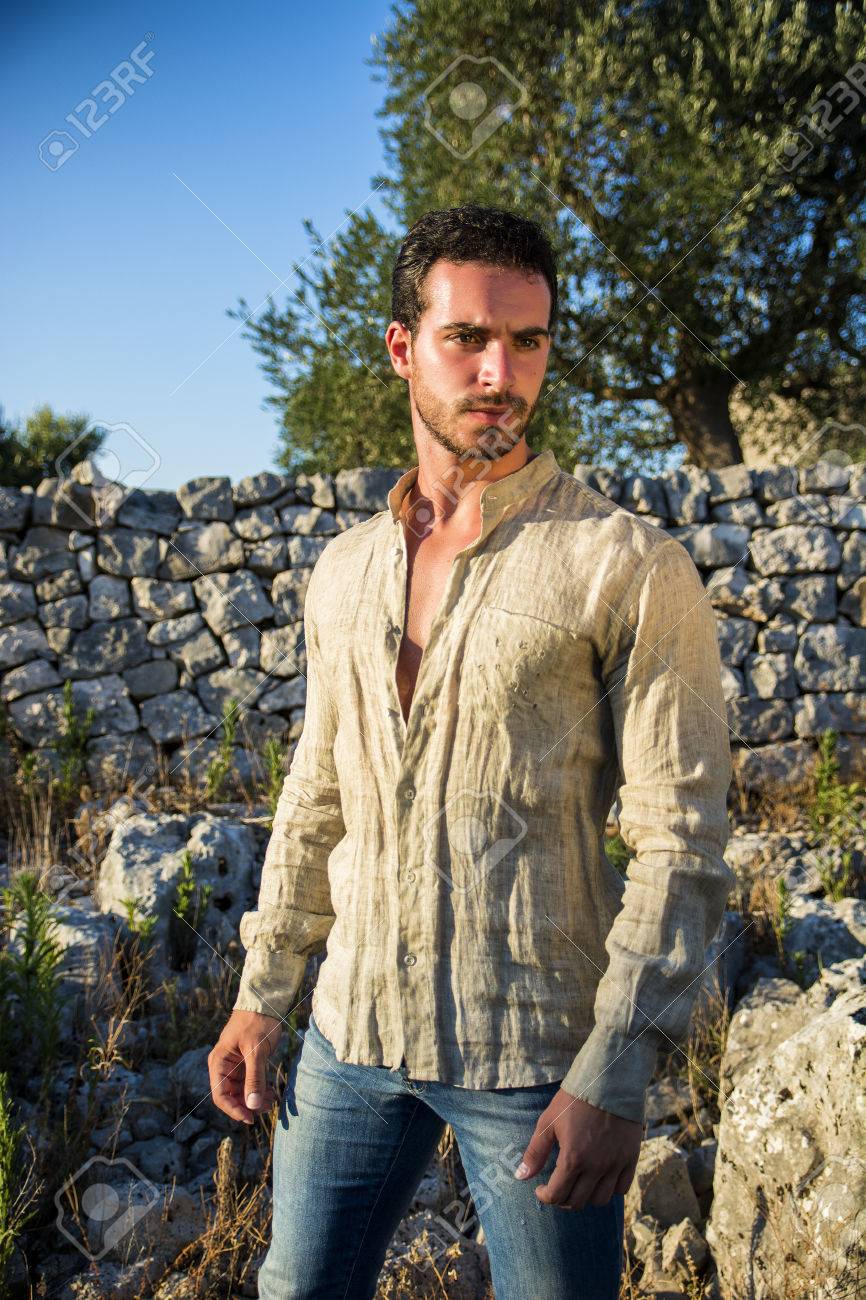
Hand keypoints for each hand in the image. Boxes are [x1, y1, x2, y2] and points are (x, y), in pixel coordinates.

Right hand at [208, 1010, 282, 1124]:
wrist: (265, 1001)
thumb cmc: (257, 1022)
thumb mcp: (256, 1051)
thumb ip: (254, 1078)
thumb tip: (253, 1106)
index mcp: (218, 1062)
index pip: (220, 1095)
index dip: (233, 1110)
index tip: (250, 1118)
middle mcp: (224, 1066)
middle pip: (231, 1096)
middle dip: (248, 1105)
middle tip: (267, 1108)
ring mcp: (235, 1066)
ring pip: (242, 1092)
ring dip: (255, 1099)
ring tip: (273, 1101)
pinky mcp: (247, 1064)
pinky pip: (251, 1083)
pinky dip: (260, 1090)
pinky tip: (273, 1093)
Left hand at [514, 1088, 641, 1210]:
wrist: (608, 1081)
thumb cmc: (575, 1100)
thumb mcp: (549, 1121)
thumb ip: (535, 1152)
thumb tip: (521, 1176)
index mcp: (573, 1158)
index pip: (556, 1195)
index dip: (544, 1196)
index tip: (540, 1188)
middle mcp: (595, 1167)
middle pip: (577, 1202)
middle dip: (562, 1199)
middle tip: (558, 1186)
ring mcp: (615, 1164)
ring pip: (600, 1200)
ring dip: (586, 1197)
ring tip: (578, 1183)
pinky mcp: (630, 1159)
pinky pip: (621, 1188)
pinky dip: (609, 1189)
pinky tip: (599, 1177)